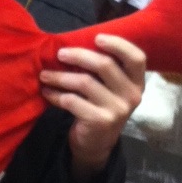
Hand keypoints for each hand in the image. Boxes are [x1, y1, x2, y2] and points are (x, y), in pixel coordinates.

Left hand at [40, 33, 145, 179]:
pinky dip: (56, 95)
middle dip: (78, 55)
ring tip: (45, 75)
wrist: (97, 144)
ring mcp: (117, 110)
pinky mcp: (100, 121)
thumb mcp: (110, 89)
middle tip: (59, 54)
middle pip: (105, 65)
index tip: (96, 38)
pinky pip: (72, 101)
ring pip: (84, 82)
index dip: (118, 45)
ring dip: (60, 76)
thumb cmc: (101, 107)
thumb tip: (74, 44)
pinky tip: (48, 92)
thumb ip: (104, 70)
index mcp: (137, 83)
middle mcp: (132, 95)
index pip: (137, 58)